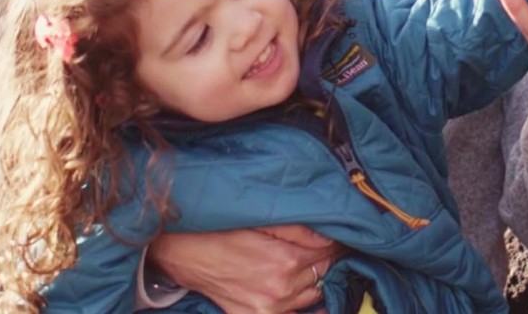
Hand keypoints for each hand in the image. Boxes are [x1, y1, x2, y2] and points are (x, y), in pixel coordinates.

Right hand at [147, 225, 341, 312]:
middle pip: (323, 273)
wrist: (186, 254)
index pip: (328, 252)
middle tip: (326, 249)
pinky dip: (301, 306)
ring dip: (315, 281)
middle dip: (325, 260)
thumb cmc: (224, 232)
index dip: (335, 242)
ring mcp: (270, 308)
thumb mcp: (264, 222)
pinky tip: (303, 296)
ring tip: (312, 267)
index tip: (340, 237)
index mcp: (286, 261)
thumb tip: (331, 235)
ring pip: (312, 296)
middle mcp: (282, 289)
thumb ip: (301, 230)